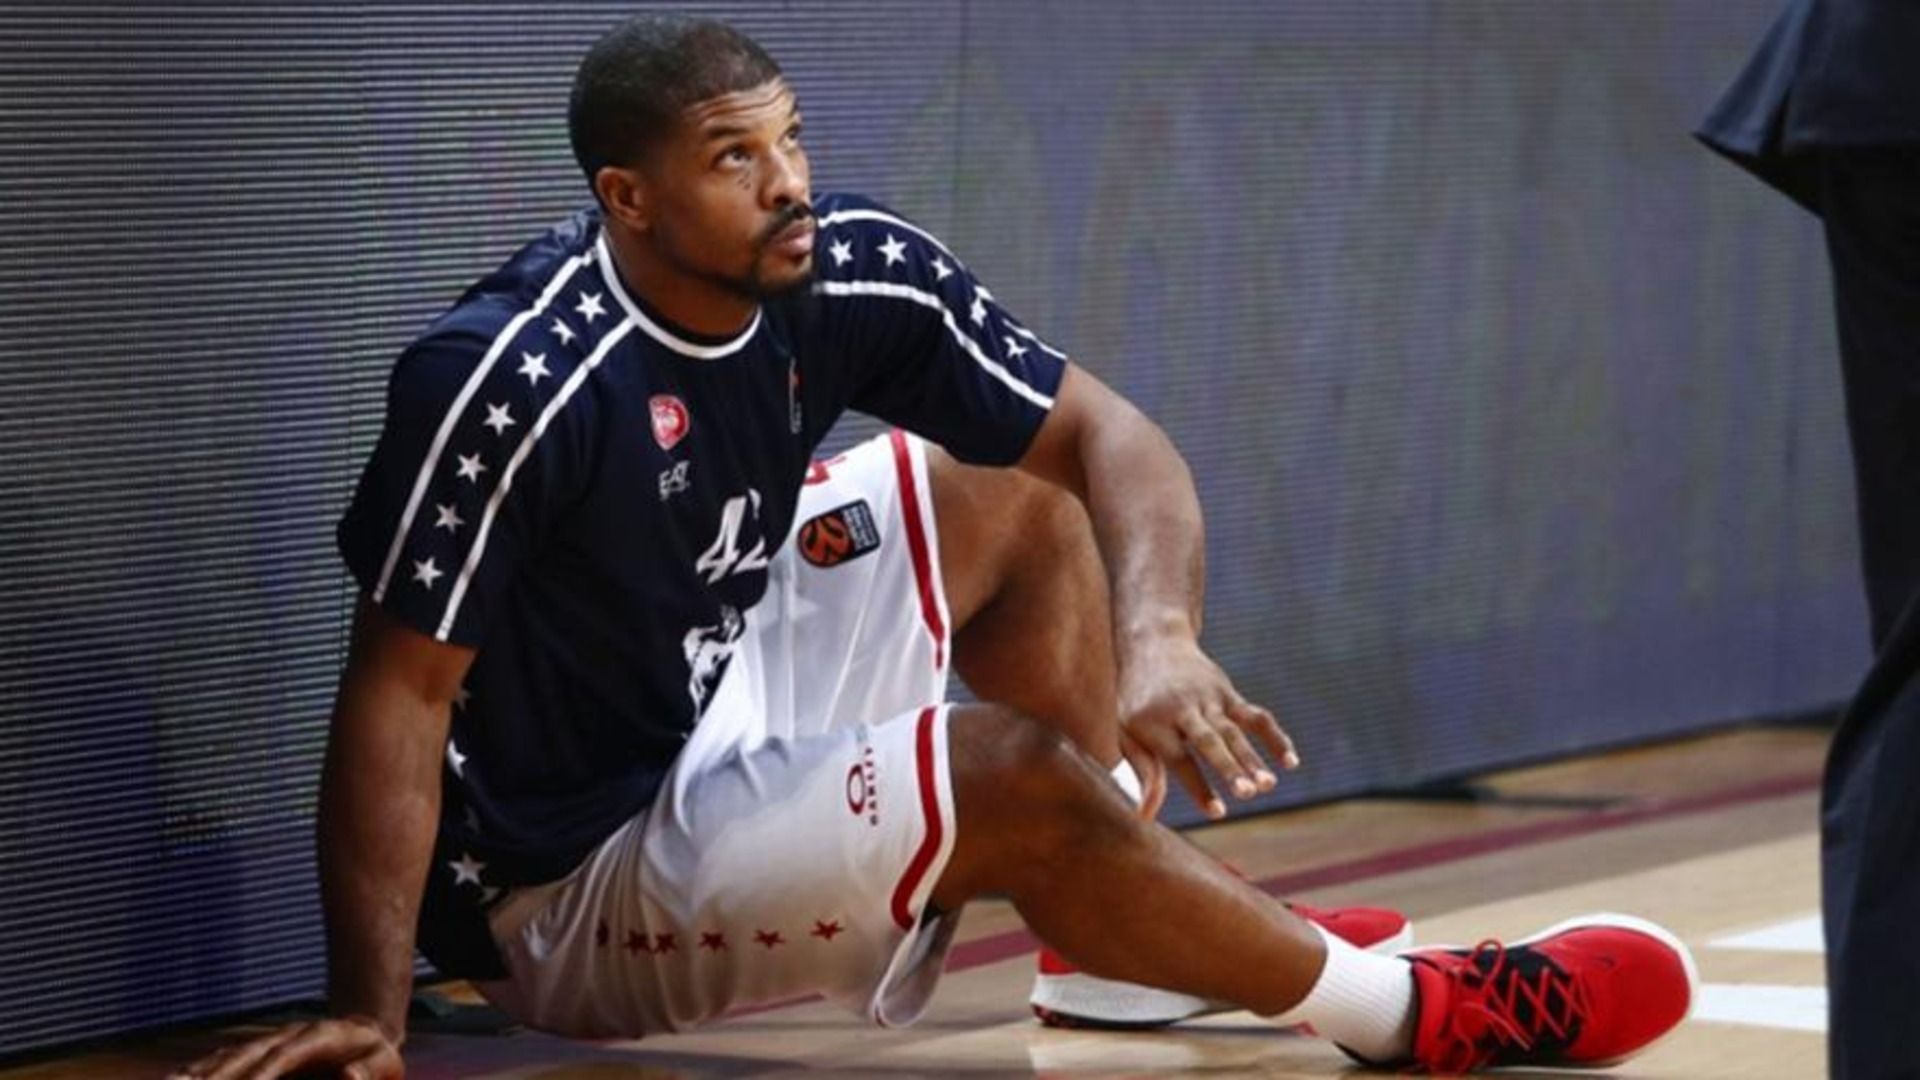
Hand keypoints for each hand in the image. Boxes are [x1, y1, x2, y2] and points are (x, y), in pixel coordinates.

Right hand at [170, 1015, 401, 1079]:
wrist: (364, 1031)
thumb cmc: (375, 1055)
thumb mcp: (385, 1062)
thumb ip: (369, 1070)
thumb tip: (349, 1075)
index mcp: (317, 1038)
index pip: (284, 1056)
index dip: (265, 1072)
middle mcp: (285, 1037)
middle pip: (246, 1055)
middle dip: (218, 1074)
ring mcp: (269, 1043)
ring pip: (228, 1057)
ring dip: (201, 1073)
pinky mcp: (258, 1053)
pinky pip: (224, 1061)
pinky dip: (201, 1070)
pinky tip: (177, 1079)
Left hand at [1119, 635, 1297, 819]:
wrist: (1154, 645)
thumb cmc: (1138, 701)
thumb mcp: (1128, 732)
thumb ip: (1144, 772)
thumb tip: (1145, 817)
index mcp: (1154, 722)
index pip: (1179, 759)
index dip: (1199, 786)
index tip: (1218, 812)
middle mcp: (1183, 709)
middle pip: (1210, 741)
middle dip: (1229, 768)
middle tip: (1247, 794)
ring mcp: (1208, 699)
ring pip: (1235, 731)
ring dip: (1253, 758)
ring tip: (1269, 785)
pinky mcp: (1228, 693)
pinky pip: (1254, 716)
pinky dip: (1274, 737)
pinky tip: (1290, 761)